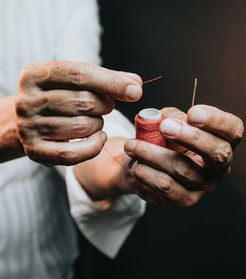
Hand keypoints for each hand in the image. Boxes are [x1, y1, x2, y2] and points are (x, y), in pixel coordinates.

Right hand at [15, 61, 141, 164]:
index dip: (111, 82)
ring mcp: (28, 127)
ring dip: (98, 124)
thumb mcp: (74, 82)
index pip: (79, 74)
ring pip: (82, 127)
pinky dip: (94, 146)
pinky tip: (99, 138)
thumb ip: (105, 80)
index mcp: (35, 74)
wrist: (25, 121)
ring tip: (94, 121)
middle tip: (105, 106)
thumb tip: (135, 84)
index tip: (135, 90)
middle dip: (105, 105)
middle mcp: (26, 100)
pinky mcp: (35, 151)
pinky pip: (73, 153)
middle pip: (84, 102)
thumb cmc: (58, 97)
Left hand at [124, 105, 243, 208]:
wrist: (149, 166)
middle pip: (216, 153)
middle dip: (189, 137)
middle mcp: (218, 168)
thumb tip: (164, 120)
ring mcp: (202, 187)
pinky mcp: (183, 200)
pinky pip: (164, 187)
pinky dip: (145, 173)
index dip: (216, 121)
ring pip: (182, 169)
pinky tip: (135, 165)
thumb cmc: (165, 140)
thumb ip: (172, 118)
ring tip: (131, 146)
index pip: (233, 130)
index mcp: (221, 142)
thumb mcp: (171, 122)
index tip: (193, 113)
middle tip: (164, 126)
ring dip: (152, 154)